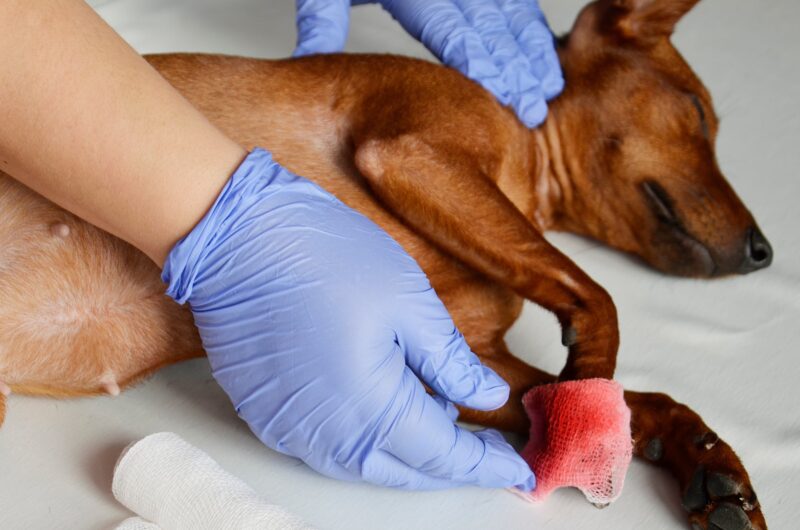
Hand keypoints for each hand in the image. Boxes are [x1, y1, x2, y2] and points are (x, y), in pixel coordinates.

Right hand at [162, 148, 535, 490]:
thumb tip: (487, 395)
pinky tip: (382, 408)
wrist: (237, 235)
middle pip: (406, 470)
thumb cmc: (323, 256)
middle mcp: (328, 436)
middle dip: (451, 464)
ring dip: (407, 453)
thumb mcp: (410, 302)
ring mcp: (289, 430)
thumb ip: (451, 361)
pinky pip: (326, 447)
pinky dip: (363, 439)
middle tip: (487, 450)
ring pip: (365, 464)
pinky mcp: (265, 415)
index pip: (445, 455)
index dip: (486, 464)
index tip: (518, 468)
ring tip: (439, 422)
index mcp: (373, 409)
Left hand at [293, 0, 563, 127]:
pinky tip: (542, 53)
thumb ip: (322, 19)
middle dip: (515, 66)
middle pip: (488, 21)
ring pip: (509, 8)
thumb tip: (313, 60)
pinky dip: (529, 25)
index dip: (480, 62)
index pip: (450, 26)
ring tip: (546, 86)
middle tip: (532, 109)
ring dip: (531, 47)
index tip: (504, 95)